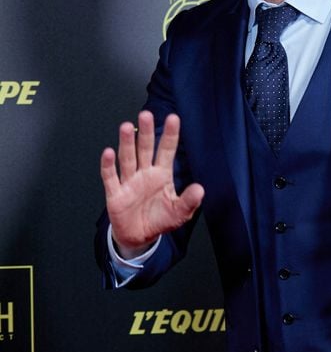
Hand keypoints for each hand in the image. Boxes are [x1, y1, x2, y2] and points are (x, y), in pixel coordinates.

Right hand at [100, 111, 203, 257]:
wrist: (138, 236)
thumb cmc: (158, 220)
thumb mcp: (179, 212)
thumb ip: (189, 201)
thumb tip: (200, 189)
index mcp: (161, 175)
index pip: (166, 150)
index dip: (170, 135)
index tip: (173, 118)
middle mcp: (144, 174)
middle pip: (145, 149)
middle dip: (146, 132)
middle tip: (146, 115)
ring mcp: (129, 181)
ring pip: (128, 158)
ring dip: (127, 143)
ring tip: (127, 127)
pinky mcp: (115, 193)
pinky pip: (111, 177)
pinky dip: (109, 166)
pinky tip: (108, 153)